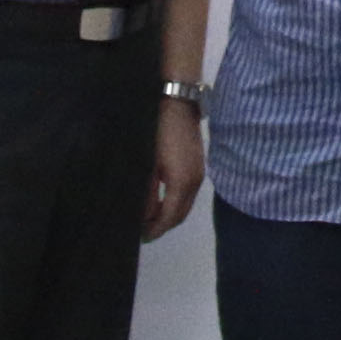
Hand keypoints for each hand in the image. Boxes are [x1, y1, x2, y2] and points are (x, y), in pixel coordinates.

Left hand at [146, 96, 205, 239]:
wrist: (177, 102)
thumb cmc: (158, 131)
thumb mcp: (147, 163)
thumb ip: (147, 192)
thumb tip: (144, 215)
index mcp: (182, 183)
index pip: (170, 217)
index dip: (156, 229)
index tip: (141, 237)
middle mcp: (195, 182)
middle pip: (181, 215)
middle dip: (163, 225)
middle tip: (144, 231)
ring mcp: (199, 173)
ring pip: (185, 204)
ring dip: (170, 214)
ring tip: (150, 217)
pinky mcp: (198, 165)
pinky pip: (188, 193)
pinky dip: (175, 202)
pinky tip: (161, 200)